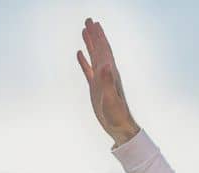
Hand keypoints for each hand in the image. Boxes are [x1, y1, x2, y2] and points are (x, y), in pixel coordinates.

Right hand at [77, 17, 140, 146]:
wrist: (119, 126)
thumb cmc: (117, 115)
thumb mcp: (111, 98)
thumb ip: (108, 82)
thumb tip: (105, 64)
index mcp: (110, 73)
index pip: (103, 50)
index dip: (98, 36)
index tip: (93, 23)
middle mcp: (106, 73)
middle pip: (99, 49)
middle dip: (94, 34)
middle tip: (89, 20)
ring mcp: (100, 79)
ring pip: (94, 56)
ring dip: (89, 43)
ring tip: (84, 30)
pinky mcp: (95, 87)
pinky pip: (88, 69)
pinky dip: (84, 60)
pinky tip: (80, 53)